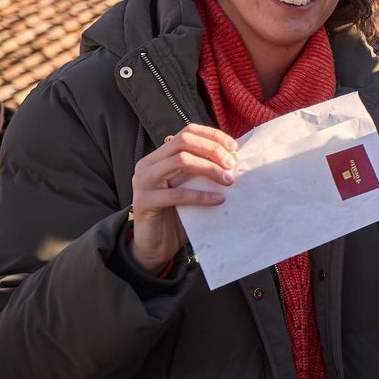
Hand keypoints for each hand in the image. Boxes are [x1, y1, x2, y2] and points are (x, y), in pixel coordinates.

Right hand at [130, 124, 236, 273]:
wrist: (157, 245)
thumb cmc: (179, 214)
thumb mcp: (191, 187)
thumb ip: (203, 170)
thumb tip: (234, 156)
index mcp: (159, 156)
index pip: (187, 132)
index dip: (212, 136)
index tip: (234, 148)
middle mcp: (148, 164)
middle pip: (184, 142)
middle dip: (212, 150)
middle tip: (232, 165)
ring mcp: (143, 181)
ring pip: (181, 161)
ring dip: (209, 169)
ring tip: (229, 181)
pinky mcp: (144, 201)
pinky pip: (177, 193)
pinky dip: (201, 195)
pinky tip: (219, 200)